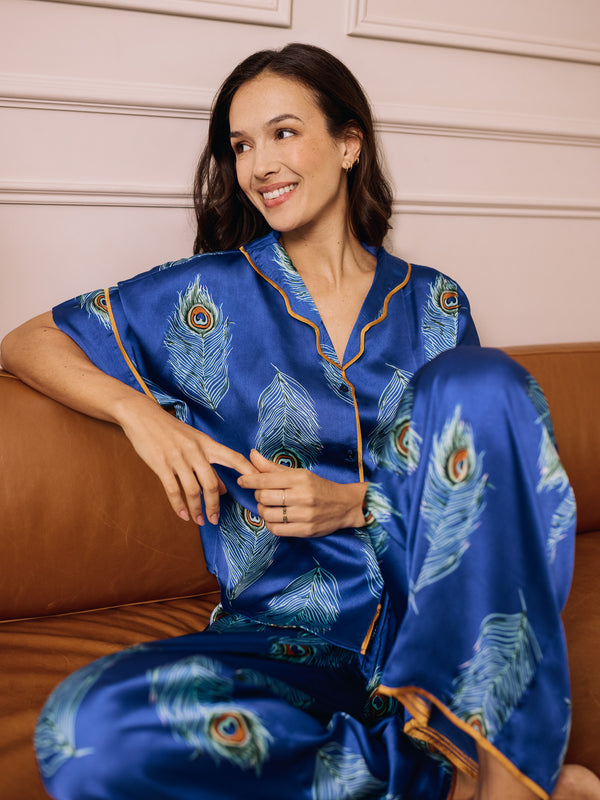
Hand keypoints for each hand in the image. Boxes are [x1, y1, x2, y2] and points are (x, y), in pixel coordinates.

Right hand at [118, 395, 255, 525]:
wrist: (143, 416)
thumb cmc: (172, 431)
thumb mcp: (195, 442)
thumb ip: (211, 465)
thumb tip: (226, 489)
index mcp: (207, 444)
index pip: (234, 458)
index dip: (249, 472)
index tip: (257, 488)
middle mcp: (195, 451)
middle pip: (211, 483)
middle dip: (215, 505)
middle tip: (215, 520)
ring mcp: (178, 458)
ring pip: (193, 490)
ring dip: (197, 509)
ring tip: (199, 521)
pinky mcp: (161, 464)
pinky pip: (173, 490)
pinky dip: (179, 506)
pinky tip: (183, 515)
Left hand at [237, 450, 367, 536]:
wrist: (344, 505)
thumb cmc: (318, 487)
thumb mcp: (299, 473)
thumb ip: (273, 467)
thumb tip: (252, 454)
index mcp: (300, 478)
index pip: (267, 479)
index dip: (250, 480)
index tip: (242, 481)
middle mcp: (303, 495)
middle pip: (265, 497)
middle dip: (258, 496)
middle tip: (261, 495)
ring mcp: (305, 514)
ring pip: (269, 515)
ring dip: (262, 511)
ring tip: (267, 507)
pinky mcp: (306, 530)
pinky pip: (277, 530)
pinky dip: (270, 524)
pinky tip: (274, 519)